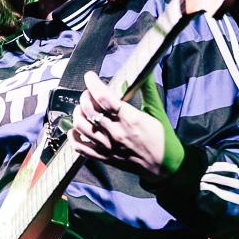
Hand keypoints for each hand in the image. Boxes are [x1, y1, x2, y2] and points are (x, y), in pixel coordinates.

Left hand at [69, 71, 183, 181]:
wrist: (164, 167)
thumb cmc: (162, 138)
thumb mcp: (157, 111)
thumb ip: (148, 90)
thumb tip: (145, 70)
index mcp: (130, 119)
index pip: (104, 98)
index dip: (93, 84)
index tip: (90, 76)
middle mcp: (116, 133)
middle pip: (89, 110)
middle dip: (85, 96)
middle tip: (88, 94)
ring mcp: (108, 146)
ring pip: (81, 126)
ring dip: (77, 113)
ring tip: (82, 109)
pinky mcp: (104, 158)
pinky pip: (80, 148)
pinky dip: (73, 137)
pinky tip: (76, 129)